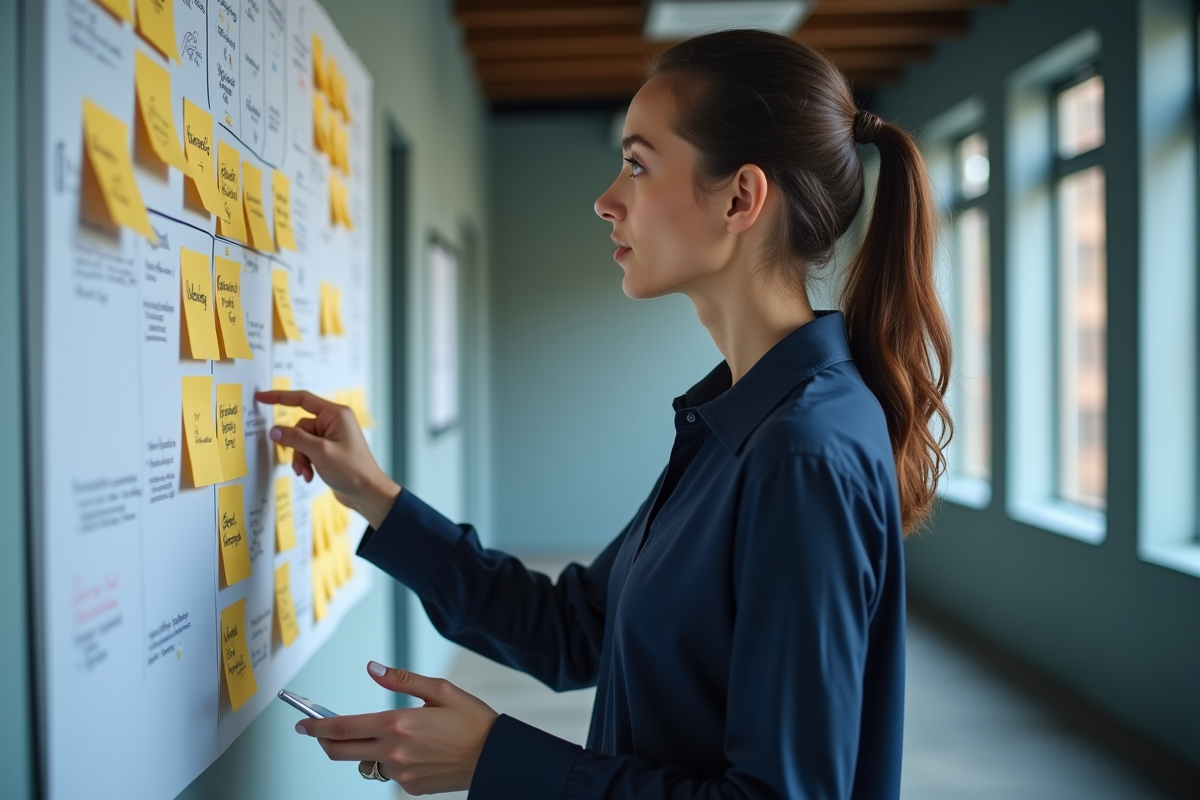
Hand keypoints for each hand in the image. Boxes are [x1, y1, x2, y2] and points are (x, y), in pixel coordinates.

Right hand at [253, 389, 399, 527]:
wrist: (367, 493)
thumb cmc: (353, 470)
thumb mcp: (320, 452)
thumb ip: (295, 439)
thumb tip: (274, 431)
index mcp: (336, 414)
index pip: (302, 399)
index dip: (280, 397)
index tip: (261, 397)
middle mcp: (334, 422)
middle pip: (300, 427)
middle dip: (296, 447)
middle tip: (303, 465)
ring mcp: (331, 437)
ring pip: (300, 441)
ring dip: (300, 458)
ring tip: (307, 473)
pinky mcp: (328, 450)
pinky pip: (307, 451)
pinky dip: (305, 463)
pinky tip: (311, 476)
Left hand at [295, 661, 498, 795]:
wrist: (496, 757)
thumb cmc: (472, 720)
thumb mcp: (441, 690)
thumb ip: (401, 679)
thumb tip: (372, 667)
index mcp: (398, 724)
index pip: (342, 728)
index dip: (316, 726)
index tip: (302, 723)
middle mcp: (393, 752)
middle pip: (340, 752)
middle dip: (324, 742)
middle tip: (319, 732)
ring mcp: (400, 774)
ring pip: (367, 762)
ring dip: (367, 749)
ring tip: (395, 734)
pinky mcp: (410, 787)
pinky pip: (389, 773)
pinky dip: (392, 761)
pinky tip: (417, 750)